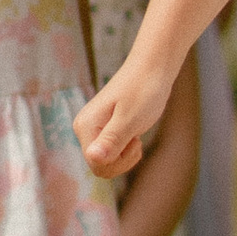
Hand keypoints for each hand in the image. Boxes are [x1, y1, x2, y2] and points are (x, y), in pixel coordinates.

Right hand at [77, 65, 163, 180]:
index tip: (134, 142)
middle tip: (136, 140)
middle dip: (122, 160)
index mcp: (85, 126)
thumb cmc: (144, 90)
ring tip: (136, 136)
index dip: (118, 162)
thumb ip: (112, 140)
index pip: (96, 164)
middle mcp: (84, 129)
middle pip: (100, 166)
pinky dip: (127, 151)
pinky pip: (112, 153)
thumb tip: (94, 157)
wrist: (152, 69)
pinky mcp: (104, 129)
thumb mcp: (130, 118)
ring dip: (125, 156)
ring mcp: (93, 129)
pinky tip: (135, 136)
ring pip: (106, 162)